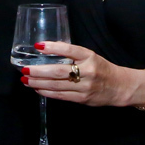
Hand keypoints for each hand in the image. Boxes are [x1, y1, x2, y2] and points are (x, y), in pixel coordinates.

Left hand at [21, 41, 143, 107]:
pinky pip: (61, 95)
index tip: (38, 46)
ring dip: (39, 83)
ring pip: (57, 85)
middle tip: (25, 69)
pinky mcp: (82, 99)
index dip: (53, 48)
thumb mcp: (90, 56)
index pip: (70, 50)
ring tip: (26, 80)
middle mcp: (88, 71)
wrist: (120, 87)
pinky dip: (47, 92)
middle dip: (39, 71)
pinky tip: (37, 89)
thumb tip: (48, 51)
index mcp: (90, 56)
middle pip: (59, 71)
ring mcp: (85, 86)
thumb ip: (72, 54)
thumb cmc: (102, 69)